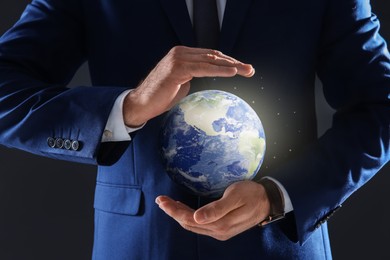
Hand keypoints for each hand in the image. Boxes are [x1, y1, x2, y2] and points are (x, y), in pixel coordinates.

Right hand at [123, 46, 254, 126]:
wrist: (141, 104)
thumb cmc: (161, 97)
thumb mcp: (182, 83)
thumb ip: (193, 76)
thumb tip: (207, 76)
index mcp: (182, 55)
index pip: (210, 56)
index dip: (228, 62)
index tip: (242, 69)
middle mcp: (180, 53)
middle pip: (213, 56)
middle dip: (234, 63)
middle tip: (250, 70)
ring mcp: (178, 59)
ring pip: (211, 60)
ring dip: (232, 66)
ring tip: (247, 71)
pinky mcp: (177, 68)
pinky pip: (203, 68)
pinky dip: (219, 70)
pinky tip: (232, 72)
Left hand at [155, 180, 269, 240]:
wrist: (267, 201)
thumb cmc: (252, 194)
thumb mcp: (235, 197)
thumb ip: (216, 209)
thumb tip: (197, 218)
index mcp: (220, 224)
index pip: (190, 219)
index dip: (174, 211)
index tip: (162, 200)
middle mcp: (218, 231)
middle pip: (188, 223)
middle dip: (173, 212)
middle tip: (161, 200)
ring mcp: (219, 231)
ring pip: (193, 224)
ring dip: (179, 214)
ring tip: (167, 203)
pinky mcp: (221, 228)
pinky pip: (199, 224)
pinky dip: (188, 216)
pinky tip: (182, 208)